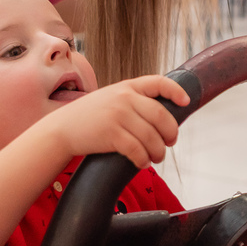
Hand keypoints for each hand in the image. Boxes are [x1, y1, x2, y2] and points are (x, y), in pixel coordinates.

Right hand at [38, 75, 190, 168]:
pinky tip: (142, 163)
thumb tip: (162, 117)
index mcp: (127, 87)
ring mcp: (118, 115)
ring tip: (156, 157)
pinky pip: (137, 149)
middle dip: (170, 132)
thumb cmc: (89, 117)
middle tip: (170, 143)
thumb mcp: (111, 98)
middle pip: (161, 116)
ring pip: (151, 136)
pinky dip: (143, 159)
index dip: (176, 91)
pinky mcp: (111, 134)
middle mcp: (124, 98)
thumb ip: (133, 101)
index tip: (185, 102)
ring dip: (158, 151)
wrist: (61, 129)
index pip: (159, 82)